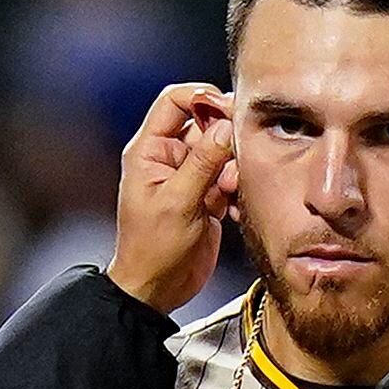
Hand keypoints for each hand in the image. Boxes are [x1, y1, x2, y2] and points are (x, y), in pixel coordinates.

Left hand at [107, 83, 239, 314]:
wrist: (158, 289)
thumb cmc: (153, 250)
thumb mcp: (178, 203)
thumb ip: (203, 163)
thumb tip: (225, 127)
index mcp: (150, 151)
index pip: (174, 101)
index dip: (203, 99)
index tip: (229, 110)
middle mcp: (170, 158)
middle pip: (206, 124)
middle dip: (226, 140)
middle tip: (236, 162)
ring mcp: (190, 177)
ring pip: (222, 152)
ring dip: (234, 168)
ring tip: (230, 192)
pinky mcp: (207, 196)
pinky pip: (229, 177)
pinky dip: (237, 188)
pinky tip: (233, 208)